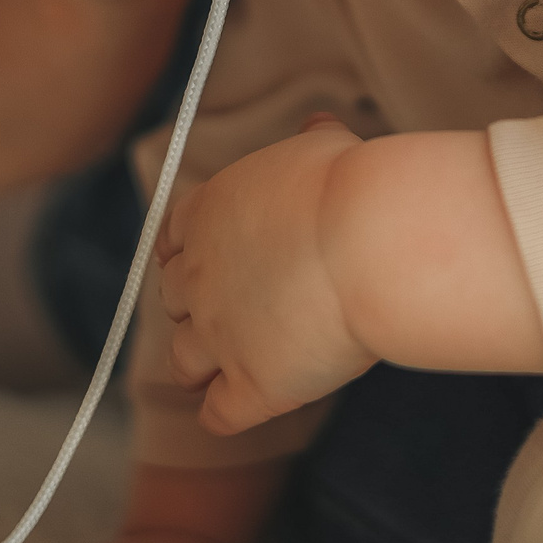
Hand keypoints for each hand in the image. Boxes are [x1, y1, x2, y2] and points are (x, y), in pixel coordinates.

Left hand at [158, 118, 376, 434]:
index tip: (216, 265)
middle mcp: (197, 276)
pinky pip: (216, 414)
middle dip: (198, 309)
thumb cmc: (353, 188)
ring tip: (230, 368)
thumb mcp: (327, 148)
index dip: (193, 256)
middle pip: (173, 301)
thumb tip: (316, 127)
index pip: (172, 243)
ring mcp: (217, 334)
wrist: (370, 240)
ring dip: (202, 366)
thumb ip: (310, 142)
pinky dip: (224, 413)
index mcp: (206, 215)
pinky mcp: (249, 384)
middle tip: (234, 315)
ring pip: (181, 363)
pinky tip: (245, 407)